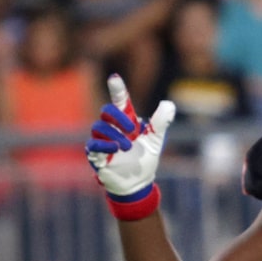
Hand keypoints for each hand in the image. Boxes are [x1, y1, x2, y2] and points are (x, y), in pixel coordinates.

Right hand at [85, 74, 175, 219]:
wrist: (138, 183)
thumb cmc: (145, 159)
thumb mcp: (156, 140)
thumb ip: (161, 122)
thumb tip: (169, 104)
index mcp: (127, 121)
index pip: (120, 101)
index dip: (117, 88)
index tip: (114, 77)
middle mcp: (113, 129)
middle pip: (106, 111)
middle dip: (117, 117)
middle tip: (132, 129)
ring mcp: (103, 142)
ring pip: (98, 128)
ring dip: (113, 135)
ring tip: (127, 147)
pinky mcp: (97, 156)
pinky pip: (92, 146)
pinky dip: (103, 145)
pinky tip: (115, 150)